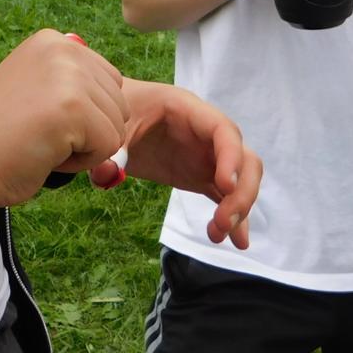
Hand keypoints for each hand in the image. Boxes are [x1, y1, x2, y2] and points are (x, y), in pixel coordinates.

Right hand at [0, 29, 129, 210]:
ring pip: (117, 125)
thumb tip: (119, 102)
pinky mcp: (75, 108)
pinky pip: (109, 146)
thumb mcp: (36, 88)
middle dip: (89, 130)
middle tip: (41, 134)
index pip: (108, 81)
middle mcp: (63, 48)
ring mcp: (69, 76)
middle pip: (119, 101)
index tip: (40, 118)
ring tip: (42, 142)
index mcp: (52, 41)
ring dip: (86, 147)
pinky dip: (82, 162)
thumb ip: (71, 85)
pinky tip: (46, 153)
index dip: (83, 114)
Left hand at [100, 80, 261, 249]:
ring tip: (217, 235)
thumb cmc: (114, 112)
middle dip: (242, 191)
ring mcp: (207, 155)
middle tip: (223, 222)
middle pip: (244, 158)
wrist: (111, 117)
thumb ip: (113, 149)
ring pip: (242, 180)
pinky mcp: (201, 175)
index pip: (223, 129)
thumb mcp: (112, 126)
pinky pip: (226, 196)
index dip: (231, 157)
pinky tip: (236, 242)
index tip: (225, 187)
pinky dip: (233, 218)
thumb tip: (108, 174)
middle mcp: (206, 132)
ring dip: (239, 208)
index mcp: (186, 109)